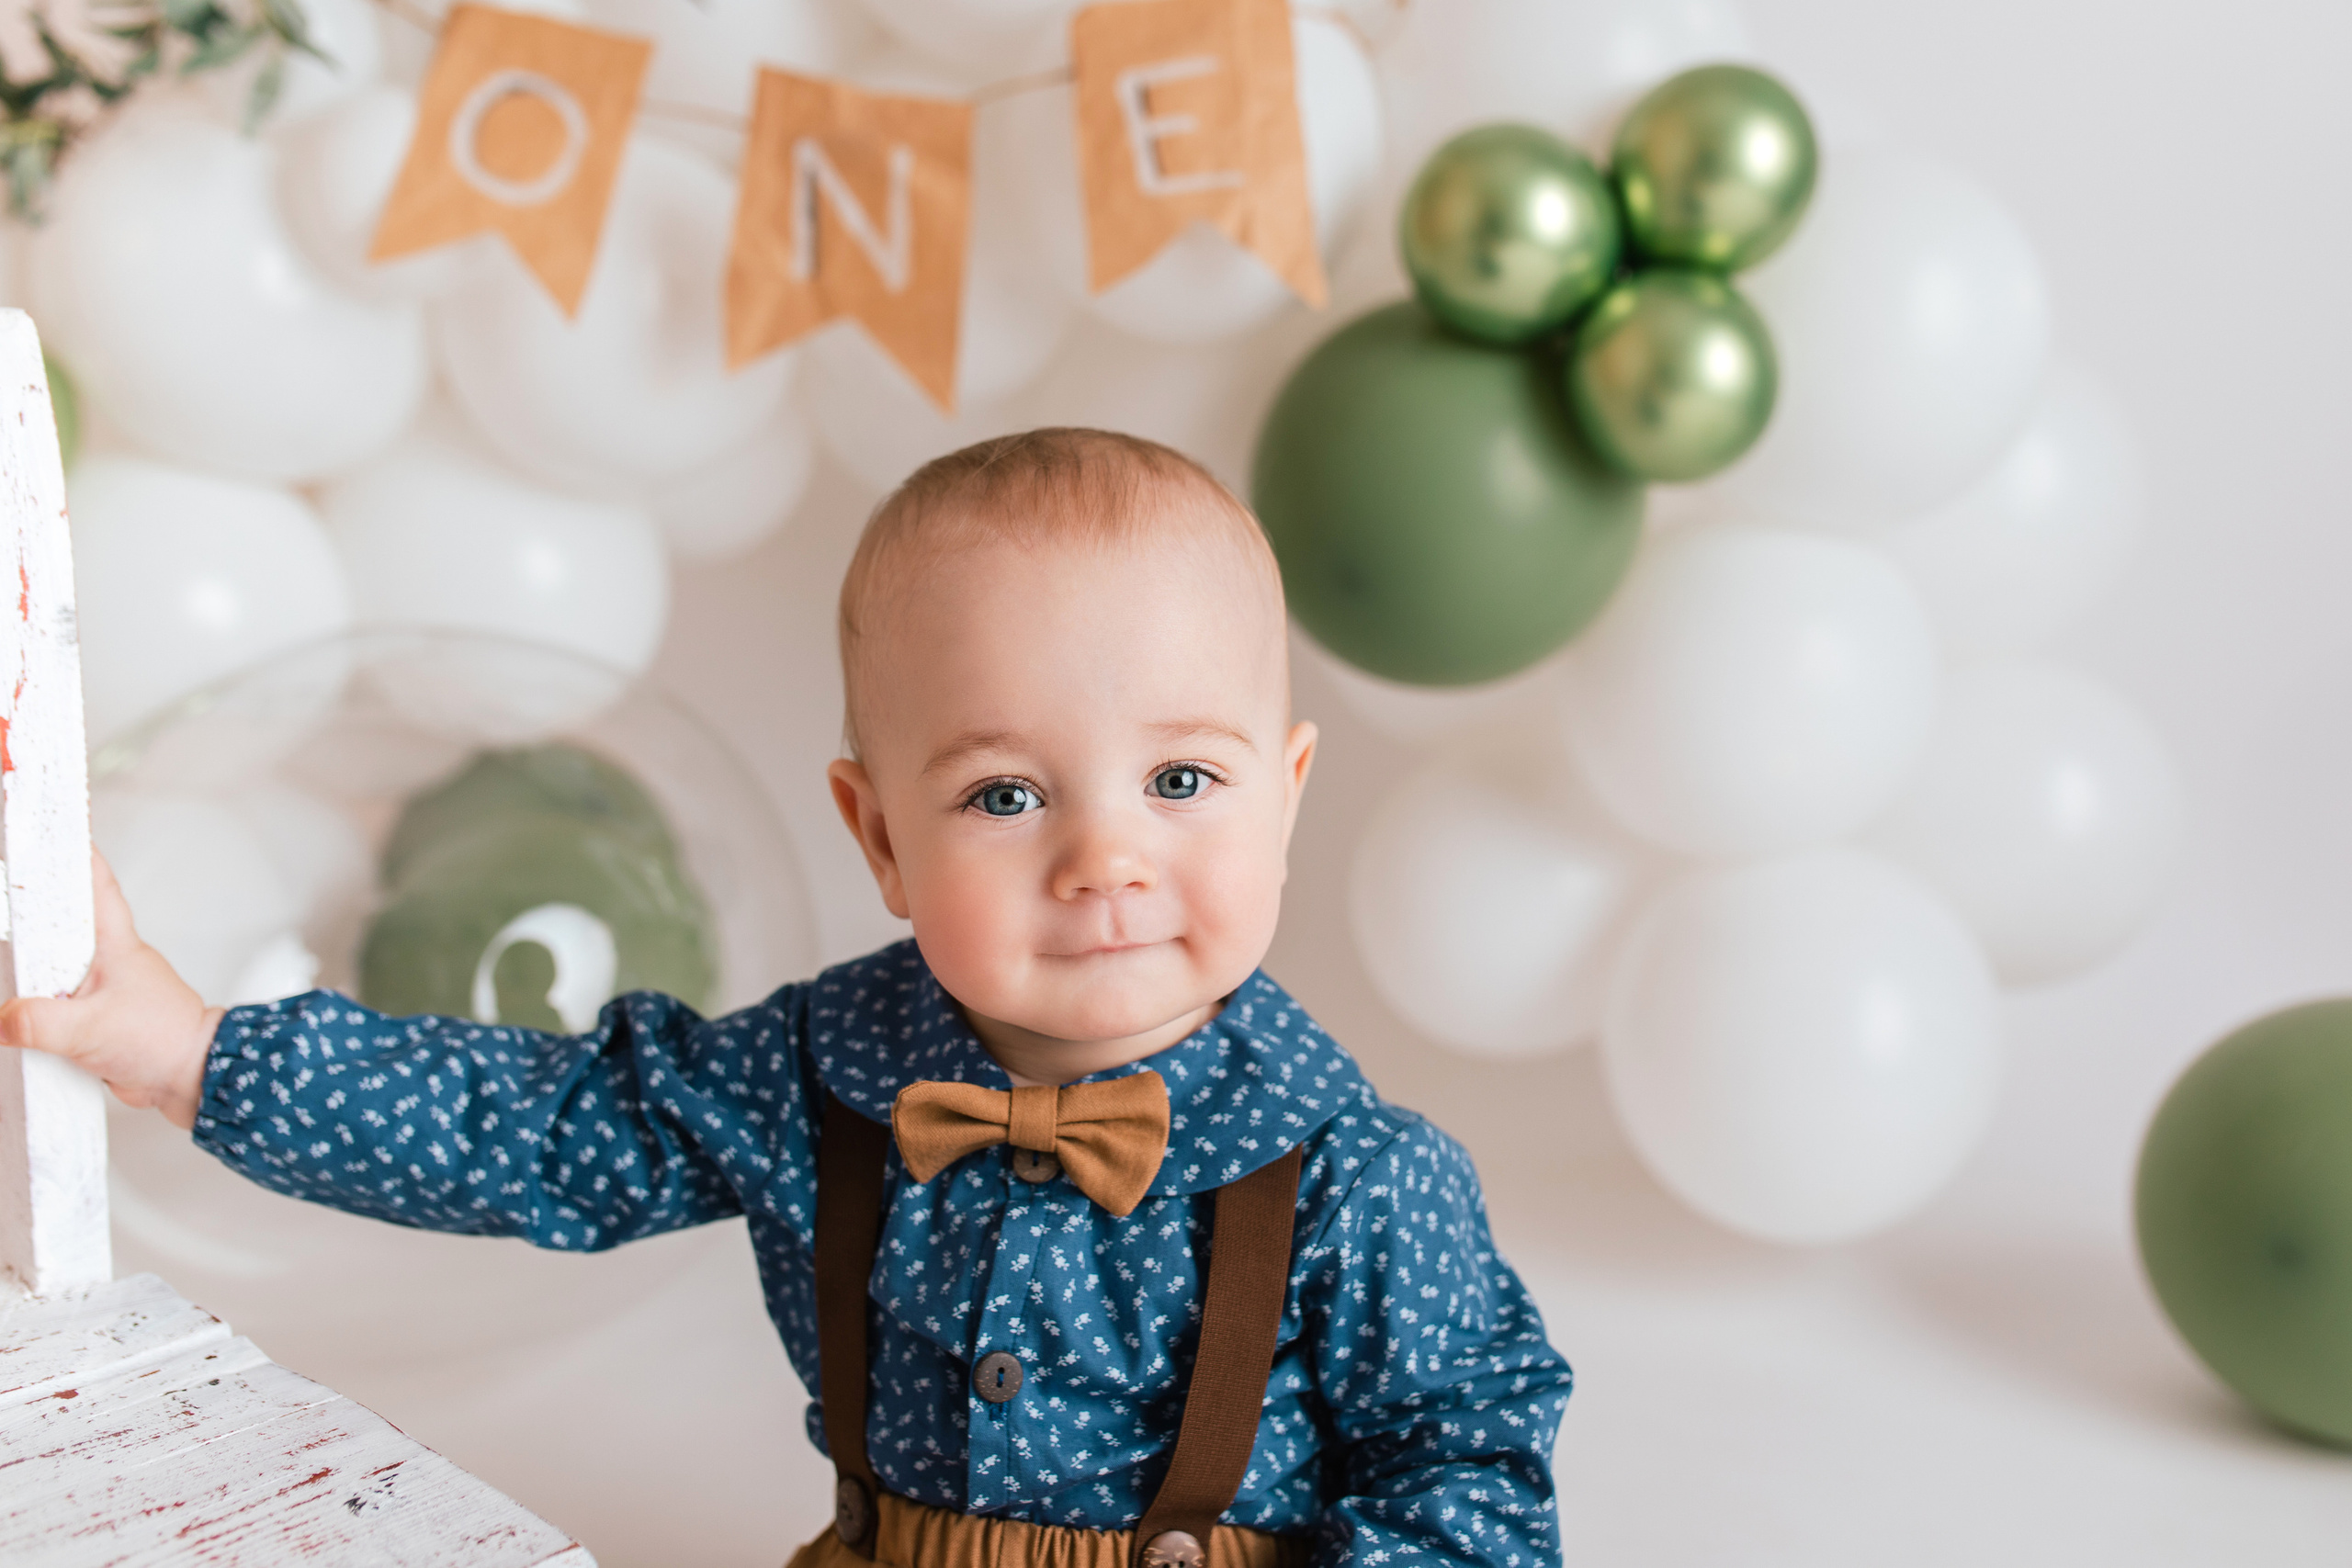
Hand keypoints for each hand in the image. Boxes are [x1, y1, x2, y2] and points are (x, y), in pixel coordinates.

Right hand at [0, 854, 219, 1129]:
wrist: (188, 1078)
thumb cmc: (161, 1040)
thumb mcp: (92, 1030)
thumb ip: (42, 1023)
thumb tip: (1, 1019)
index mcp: (114, 943)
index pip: (94, 884)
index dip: (74, 852)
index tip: (53, 824)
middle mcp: (105, 957)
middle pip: (63, 916)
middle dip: (36, 896)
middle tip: (12, 872)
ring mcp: (97, 984)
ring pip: (54, 958)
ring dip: (30, 952)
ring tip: (6, 935)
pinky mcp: (89, 1013)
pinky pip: (52, 995)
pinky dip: (32, 994)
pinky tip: (12, 998)